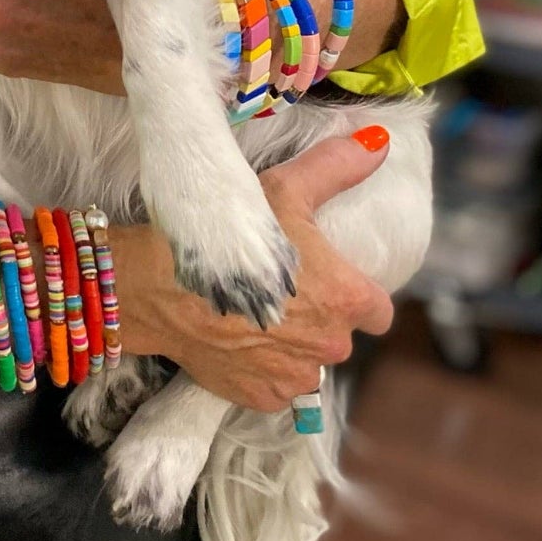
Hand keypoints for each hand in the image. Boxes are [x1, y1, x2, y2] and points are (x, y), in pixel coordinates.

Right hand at [111, 129, 395, 409]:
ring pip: (306, 363)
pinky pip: (274, 385)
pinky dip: (261, 368)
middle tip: (280, 290)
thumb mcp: (284, 190)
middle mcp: (330, 346)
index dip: (355, 294)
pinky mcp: (261, 398)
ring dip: (290, 346)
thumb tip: (379, 142)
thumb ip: (335, 168)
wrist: (162, 286)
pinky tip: (236, 339)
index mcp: (346, 298)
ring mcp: (295, 378)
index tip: (328, 281)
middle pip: (338, 335)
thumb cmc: (228, 234)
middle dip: (316, 318)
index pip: (377, 311)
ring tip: (254, 316)